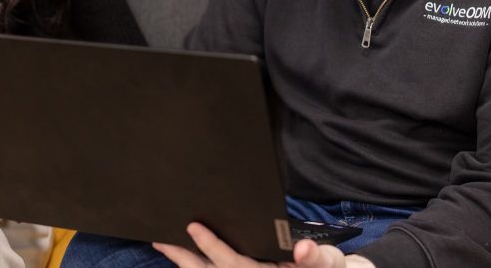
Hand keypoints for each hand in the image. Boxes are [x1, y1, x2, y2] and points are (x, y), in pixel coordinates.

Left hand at [152, 222, 374, 267]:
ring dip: (187, 264)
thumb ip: (318, 259)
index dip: (213, 247)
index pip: (234, 264)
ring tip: (162, 245)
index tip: (193, 226)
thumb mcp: (331, 264)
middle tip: (160, 240)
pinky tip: (185, 254)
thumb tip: (303, 249)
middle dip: (185, 260)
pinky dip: (200, 265)